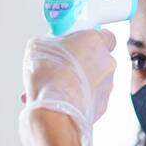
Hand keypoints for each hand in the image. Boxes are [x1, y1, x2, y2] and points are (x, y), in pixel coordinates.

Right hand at [19, 29, 116, 145]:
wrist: (55, 109)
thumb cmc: (50, 75)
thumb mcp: (38, 45)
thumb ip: (50, 43)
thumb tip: (47, 48)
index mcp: (96, 41)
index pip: (105, 36)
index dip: (89, 39)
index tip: (76, 43)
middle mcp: (107, 63)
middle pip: (95, 59)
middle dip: (78, 63)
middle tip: (58, 67)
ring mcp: (107, 86)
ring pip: (90, 81)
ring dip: (73, 83)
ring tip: (52, 88)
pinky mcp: (102, 106)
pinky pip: (88, 99)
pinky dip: (74, 100)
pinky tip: (56, 101)